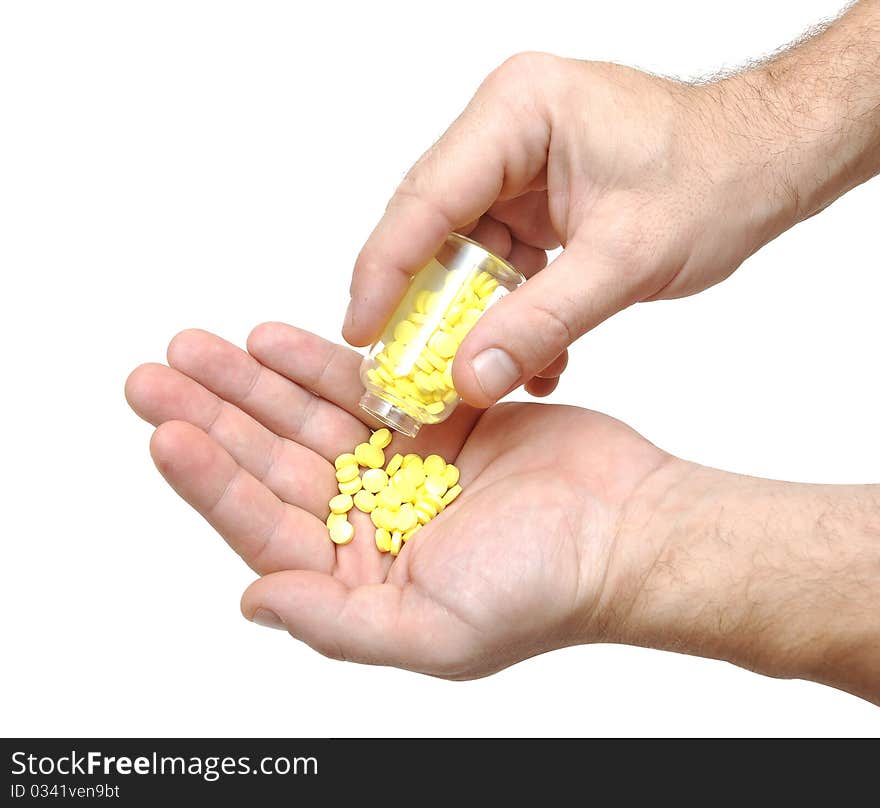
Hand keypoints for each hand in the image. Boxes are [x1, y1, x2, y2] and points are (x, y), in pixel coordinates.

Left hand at [125, 323, 671, 676]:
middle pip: (274, 463)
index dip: (214, 482)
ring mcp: (400, 469)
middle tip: (157, 372)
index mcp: (361, 579)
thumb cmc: (544, 591)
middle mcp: (370, 523)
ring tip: (199, 344)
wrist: (627, 530)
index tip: (168, 434)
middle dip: (215, 417)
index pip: (267, 526)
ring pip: (309, 418)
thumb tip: (253, 602)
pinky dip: (319, 363)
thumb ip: (338, 624)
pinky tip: (272, 339)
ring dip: (252, 382)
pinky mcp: (434, 423)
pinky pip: (365, 387)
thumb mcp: (436, 632)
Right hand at [344, 54, 795, 406]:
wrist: (767, 163)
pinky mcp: (534, 202)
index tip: (361, 331)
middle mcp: (505, 131)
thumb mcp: (625, 260)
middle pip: (433, 227)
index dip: (384, 271)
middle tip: (401, 367)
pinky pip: (499, 265)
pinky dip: (508, 313)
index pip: (426, 199)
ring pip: (464, 255)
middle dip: (424, 303)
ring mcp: (517, 168)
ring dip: (472, 319)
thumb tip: (470, 377)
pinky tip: (528, 357)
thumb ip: (543, 323)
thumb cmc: (716, 178)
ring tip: (479, 375)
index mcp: (517, 112)